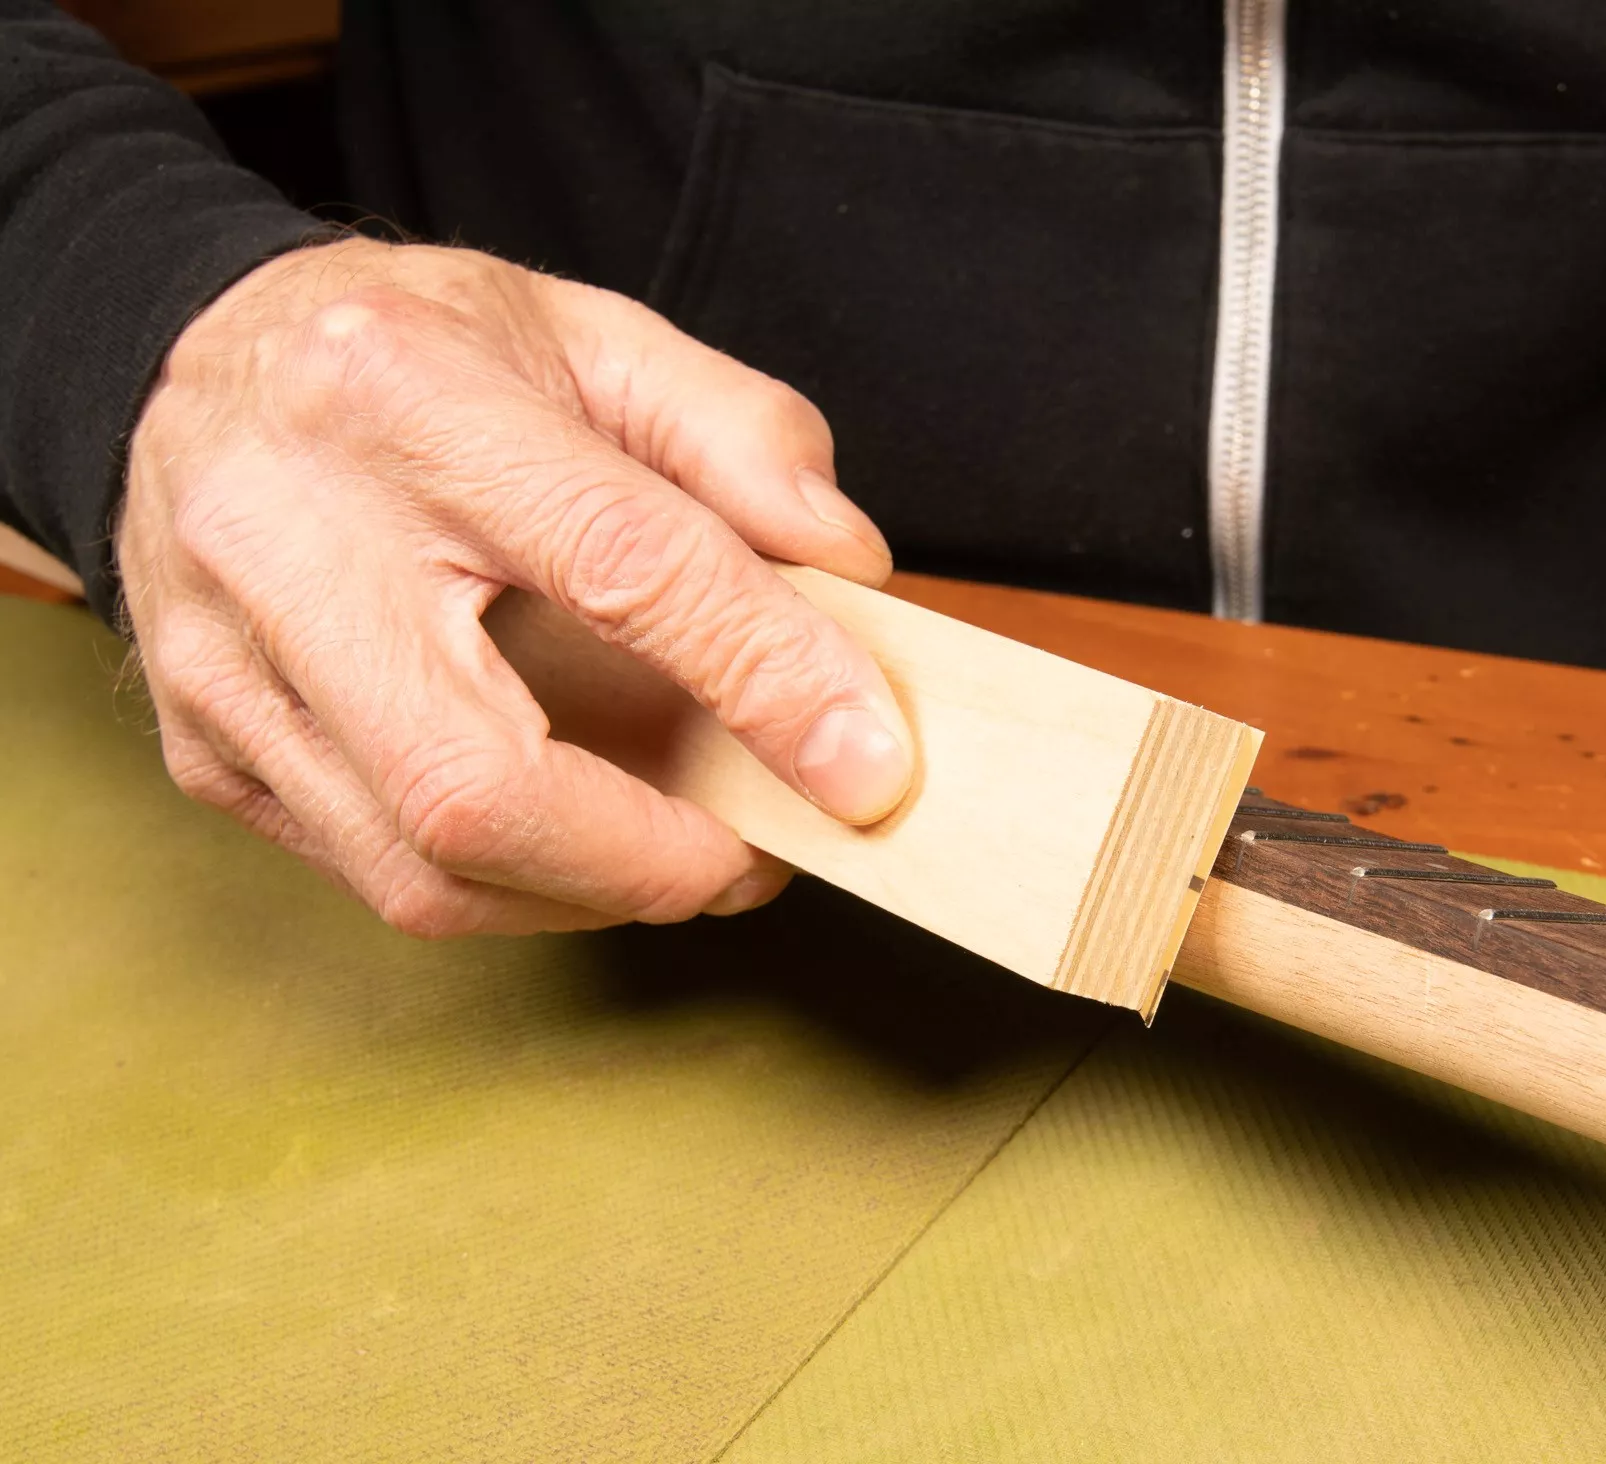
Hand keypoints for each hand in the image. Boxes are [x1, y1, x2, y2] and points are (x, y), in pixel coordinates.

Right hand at [119, 238, 914, 935]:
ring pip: (423, 867)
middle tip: (765, 851)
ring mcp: (224, 663)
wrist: (199, 363)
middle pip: (479, 780)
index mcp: (402, 399)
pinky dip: (514, 889)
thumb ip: (740, 437)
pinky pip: (379, 878)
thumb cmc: (416, 355)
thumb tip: (850, 571)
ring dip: (592, 892)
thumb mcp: (593, 332)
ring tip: (691, 850)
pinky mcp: (205, 748)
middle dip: (654, 857)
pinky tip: (585, 844)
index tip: (868, 765)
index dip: (763, 676)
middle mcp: (281, 539)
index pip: (617, 563)